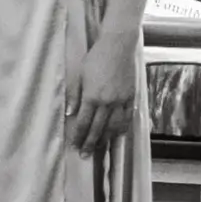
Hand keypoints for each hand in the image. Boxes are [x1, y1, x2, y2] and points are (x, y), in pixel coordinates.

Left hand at [67, 30, 138, 153]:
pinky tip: (117, 135)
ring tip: (100, 149)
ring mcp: (121, 101)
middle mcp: (107, 102)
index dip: (78, 136)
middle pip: (98, 128)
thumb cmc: (95, 58)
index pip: (83, 122)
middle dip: (90, 143)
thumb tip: (69, 114)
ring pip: (114, 126)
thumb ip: (74, 95)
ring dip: (106, 139)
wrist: (118, 46)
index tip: (74, 146)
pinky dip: (122, 128)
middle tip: (85, 155)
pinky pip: (127, 118)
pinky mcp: (131, 97)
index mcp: (92, 96)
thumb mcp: (79, 74)